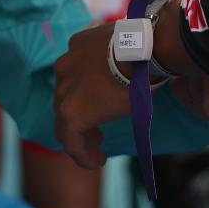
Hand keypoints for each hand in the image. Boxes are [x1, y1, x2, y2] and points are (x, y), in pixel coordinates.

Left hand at [53, 22, 208, 168]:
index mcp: (77, 47)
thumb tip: (139, 61)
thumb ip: (120, 56)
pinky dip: (82, 153)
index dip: (83, 94)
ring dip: (81, 137)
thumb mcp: (126, 48)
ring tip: (98, 148)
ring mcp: (65, 91)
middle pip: (66, 98)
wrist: (143, 53)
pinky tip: (98, 160)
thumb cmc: (143, 49)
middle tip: (98, 132)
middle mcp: (65, 67)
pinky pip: (71, 141)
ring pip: (65, 121)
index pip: (73, 76)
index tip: (98, 106)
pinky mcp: (71, 113)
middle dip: (82, 116)